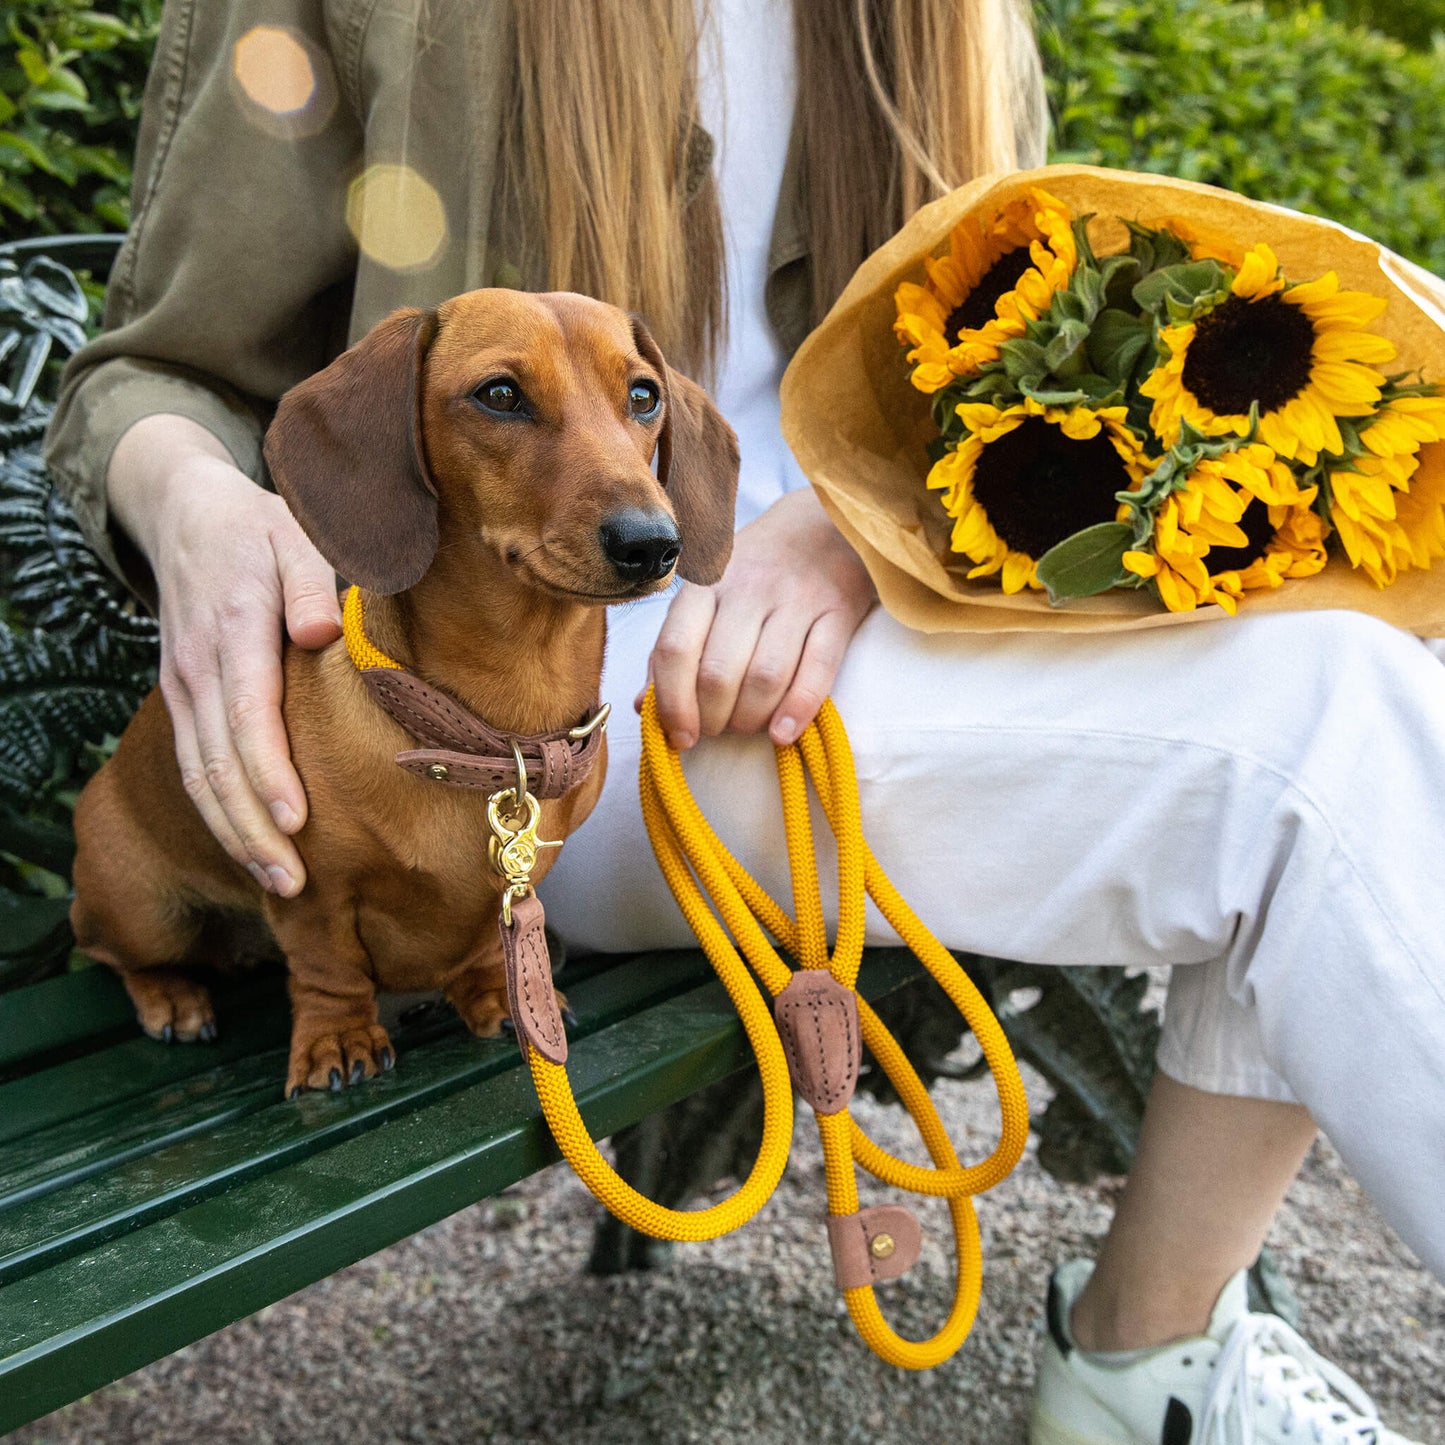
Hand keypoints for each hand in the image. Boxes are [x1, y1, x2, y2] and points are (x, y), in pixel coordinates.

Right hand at [108, 416, 341, 894]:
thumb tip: (320, 634)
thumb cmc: (263, 530)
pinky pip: (194, 767)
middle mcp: (200, 668)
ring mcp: (184, 687)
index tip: (295, 821)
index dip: (269, 772)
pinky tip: (252, 849)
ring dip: (234, 835)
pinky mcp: (183, 699)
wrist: (189, 515)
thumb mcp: (297, 534)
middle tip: (294, 883)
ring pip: (199, 776)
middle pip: (217, 764)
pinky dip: (219, 814)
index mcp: (234, 630)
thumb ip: (312, 582)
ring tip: (280, 884)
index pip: (247, 714)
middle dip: (252, 829)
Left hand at [640, 487, 875, 748]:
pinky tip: (784, 733)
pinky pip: (818, 669)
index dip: (672, 703)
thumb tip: (643, 707)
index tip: (679, 736)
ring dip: (751, 718)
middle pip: (718, 672)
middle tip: (717, 730)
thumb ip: (674, 649)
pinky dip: (799, 709)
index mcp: (706, 585)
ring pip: (765, 676)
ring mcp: (797, 598)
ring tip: (749, 727)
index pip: (675, 649)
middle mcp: (748, 587)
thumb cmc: (755, 572)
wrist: (823, 524)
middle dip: (713, 718)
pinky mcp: (839, 610)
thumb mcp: (707, 597)